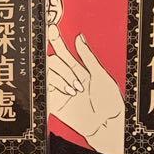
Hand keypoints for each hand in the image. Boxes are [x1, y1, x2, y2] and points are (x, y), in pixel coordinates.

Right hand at [47, 26, 124, 153]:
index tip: (51, 28)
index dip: (56, 40)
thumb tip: (78, 37)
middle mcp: (66, 78)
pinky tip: (64, 92)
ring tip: (76, 92)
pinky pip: (44, 90)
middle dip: (64, 69)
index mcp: (77, 70)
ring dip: (62, 80)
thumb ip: (87, 57)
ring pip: (48, 74)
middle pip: (53, 62)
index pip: (62, 51)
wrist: (107, 125)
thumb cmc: (109, 101)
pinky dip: (53, 87)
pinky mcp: (53, 104)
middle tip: (78, 82)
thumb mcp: (101, 75)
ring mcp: (58, 91)